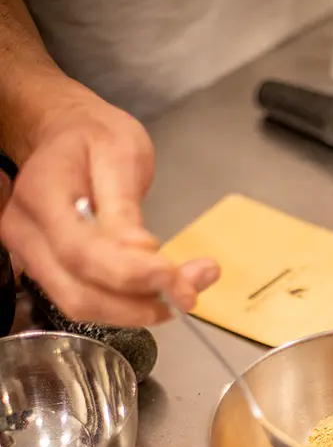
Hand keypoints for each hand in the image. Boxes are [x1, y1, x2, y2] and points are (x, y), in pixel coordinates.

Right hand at [0, 90, 219, 325]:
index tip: (175, 277)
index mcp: (40, 194)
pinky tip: (162, 290)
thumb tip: (139, 252)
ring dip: (139, 312)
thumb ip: (124, 207)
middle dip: (141, 305)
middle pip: (80, 294)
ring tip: (184, 290)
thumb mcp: (119, 154)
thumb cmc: (92, 138)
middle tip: (191, 291)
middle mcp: (26, 233)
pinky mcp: (49, 273)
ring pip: (84, 308)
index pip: (81, 252)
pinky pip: (90, 303)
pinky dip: (129, 307)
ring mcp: (31, 257)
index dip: (130, 275)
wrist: (65, 135)